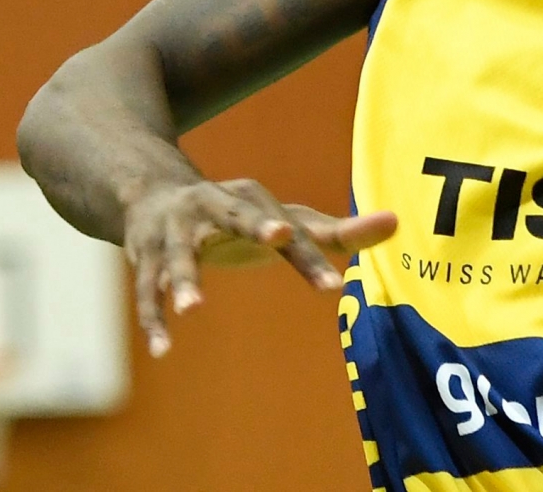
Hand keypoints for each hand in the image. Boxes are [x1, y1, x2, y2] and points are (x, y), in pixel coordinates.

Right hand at [122, 177, 397, 357]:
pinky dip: (154, 317)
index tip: (333, 284)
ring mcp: (176, 229)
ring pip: (181, 253)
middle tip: (279, 237)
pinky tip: (163, 349)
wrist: (152, 193)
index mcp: (254, 199)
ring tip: (195, 309)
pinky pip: (147, 288)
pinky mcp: (144, 254)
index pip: (293, 229)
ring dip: (187, 277)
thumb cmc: (240, 216)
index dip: (312, 257)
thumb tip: (398, 222)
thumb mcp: (286, 220)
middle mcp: (215, 205)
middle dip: (258, 224)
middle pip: (239, 215)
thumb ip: (336, 231)